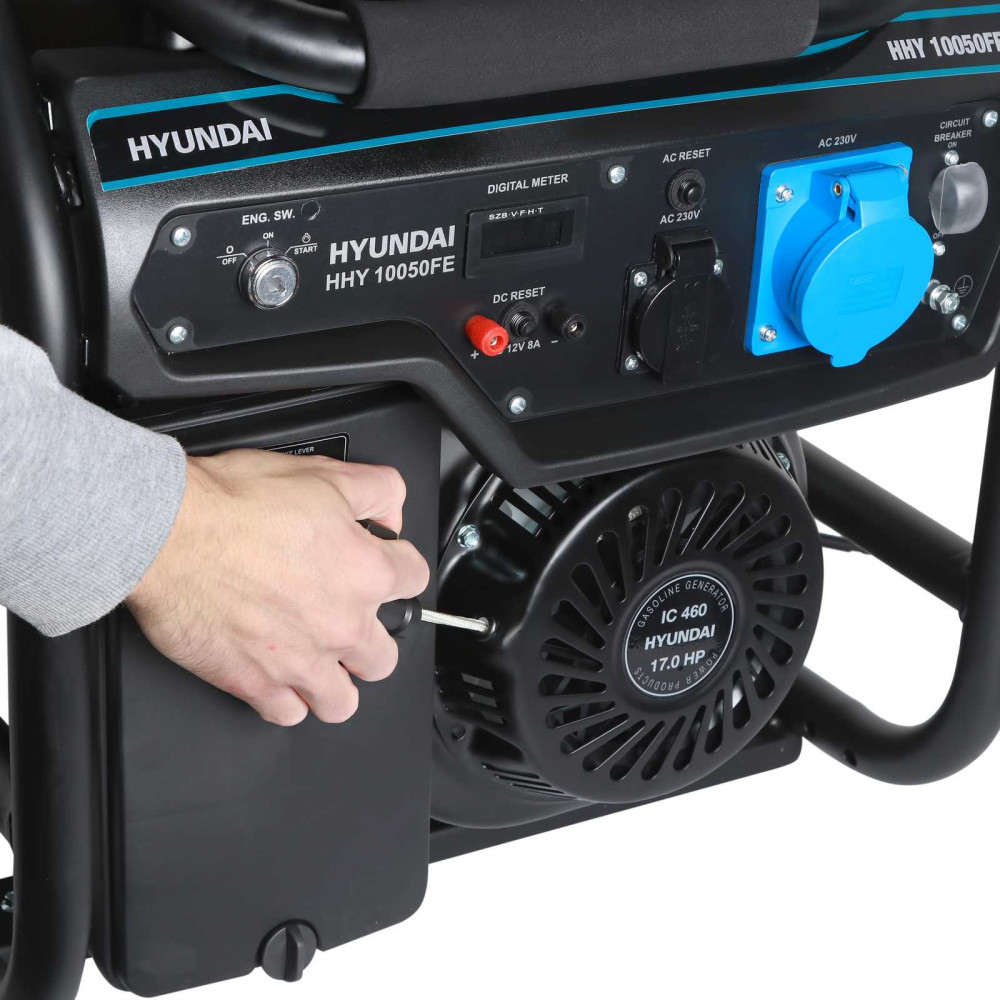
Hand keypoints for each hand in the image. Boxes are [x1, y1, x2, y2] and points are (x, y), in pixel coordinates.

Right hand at [126, 449, 429, 725]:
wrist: (167, 533)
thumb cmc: (233, 504)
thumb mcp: (323, 473)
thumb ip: (376, 491)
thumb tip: (389, 511)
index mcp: (366, 573)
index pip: (414, 578)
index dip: (398, 565)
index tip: (383, 564)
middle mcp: (342, 625)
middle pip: (385, 655)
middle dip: (371, 638)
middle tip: (345, 618)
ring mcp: (300, 662)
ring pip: (342, 701)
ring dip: (335, 682)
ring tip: (318, 661)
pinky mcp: (254, 684)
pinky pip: (288, 714)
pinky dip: (285, 700)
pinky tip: (277, 677)